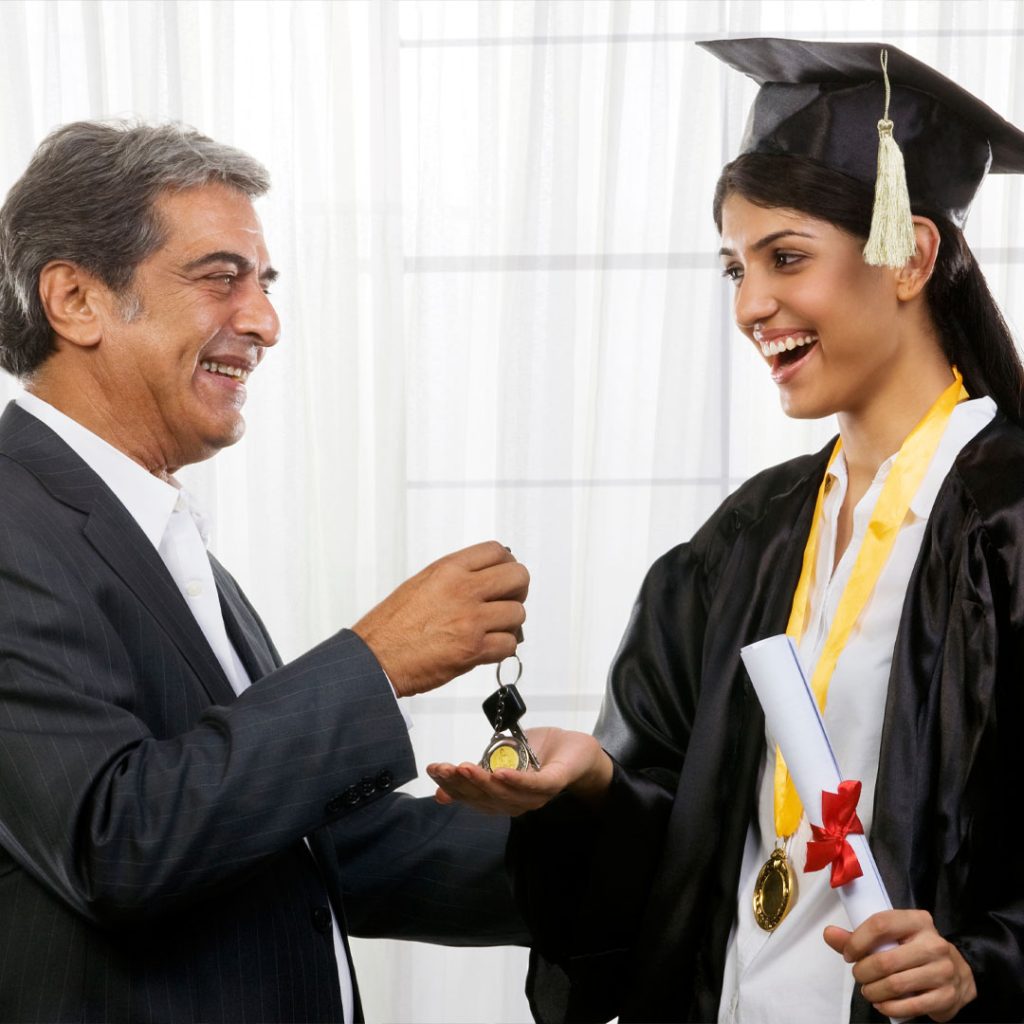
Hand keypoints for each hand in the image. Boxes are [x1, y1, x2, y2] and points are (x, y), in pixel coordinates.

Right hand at [353, 541, 527, 696]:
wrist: (376, 658)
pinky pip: (509, 645)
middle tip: (507, 600)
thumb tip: (486, 576)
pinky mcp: (474, 649)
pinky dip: (502, 648)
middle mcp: (462, 590)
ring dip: (509, 623)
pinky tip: (488, 647)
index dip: (507, 562)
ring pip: (517, 613)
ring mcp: (471, 620)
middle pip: (518, 577)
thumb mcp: (422, 583)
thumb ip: (456, 576)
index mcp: (448, 570)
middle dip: (518, 590)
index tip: (505, 574)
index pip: (496, 551)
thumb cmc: (392, 626)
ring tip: (493, 628)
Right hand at [427, 727, 612, 814]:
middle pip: (484, 799)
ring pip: (505, 795)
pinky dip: (516, 781)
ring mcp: (536, 796)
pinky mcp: (555, 783)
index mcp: (503, 798)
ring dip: (482, 783)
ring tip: (463, 767)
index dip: (450, 786)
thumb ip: (477, 772)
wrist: (579, 748)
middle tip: (443, 768)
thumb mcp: (501, 758)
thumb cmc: (540, 753)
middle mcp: (517, 803)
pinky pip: (534, 786)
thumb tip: (440, 790)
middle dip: (460, 784)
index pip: (472, 797)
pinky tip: (499, 773)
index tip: (433, 770)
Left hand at [823, 909, 976, 1021]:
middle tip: (858, 976)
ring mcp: (943, 970)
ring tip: (868, 991)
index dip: (857, 941)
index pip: (880, 924)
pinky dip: (889, 1007)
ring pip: (896, 985)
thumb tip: (829, 934)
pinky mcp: (947, 996)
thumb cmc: (915, 950)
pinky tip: (882, 1003)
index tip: (849, 954)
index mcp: (917, 921)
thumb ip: (858, 936)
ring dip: (873, 991)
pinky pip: (911, 1006)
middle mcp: (934, 943)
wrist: (957, 973)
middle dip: (863, 972)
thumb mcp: (891, 937)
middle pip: (885, 960)